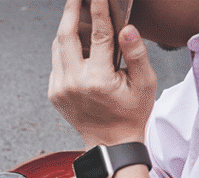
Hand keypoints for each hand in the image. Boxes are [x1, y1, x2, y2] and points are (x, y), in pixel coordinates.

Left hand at [49, 0, 156, 145]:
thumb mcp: (144, 83)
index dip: (99, 8)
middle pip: (67, 34)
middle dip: (71, 9)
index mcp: (97, 79)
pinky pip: (56, 62)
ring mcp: (60, 88)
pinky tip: (75, 39)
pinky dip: (64, 47)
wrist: (110, 143)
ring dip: (66, 26)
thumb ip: (136, 53)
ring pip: (58, 47)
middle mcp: (74, 82)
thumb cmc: (131, 112)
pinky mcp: (54, 92)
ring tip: (75, 11)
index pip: (99, 34)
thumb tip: (127, 28)